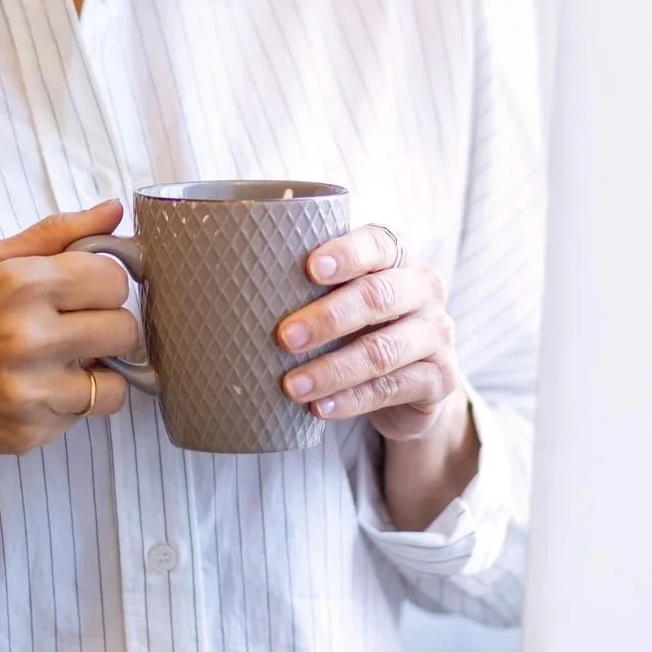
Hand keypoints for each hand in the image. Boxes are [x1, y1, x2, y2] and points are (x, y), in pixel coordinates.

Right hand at [0, 199, 140, 538]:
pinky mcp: (31, 429)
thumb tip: (115, 209)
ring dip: (99, 370)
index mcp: (20, 284)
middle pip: (124, 329)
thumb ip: (58, 233)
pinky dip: (77, 402)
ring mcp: (29, 389)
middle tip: (80, 328)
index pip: (114, 279)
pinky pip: (90, 412)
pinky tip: (46, 388)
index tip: (85, 293)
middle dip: (108, 327)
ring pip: (118, 380)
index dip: (105, 285)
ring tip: (68, 362)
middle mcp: (26, 337)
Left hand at [275, 223, 478, 532]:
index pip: (377, 243)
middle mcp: (424, 288)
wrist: (414, 379)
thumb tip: (212, 283)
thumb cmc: (358, 325)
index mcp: (397, 255)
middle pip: (379, 296)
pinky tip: (319, 409)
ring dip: (333, 369)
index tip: (310, 267)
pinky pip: (394, 389)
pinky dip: (352, 400)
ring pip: (384, 350)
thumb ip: (302, 284)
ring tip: (291, 386)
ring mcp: (437, 334)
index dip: (347, 253)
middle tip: (283, 337)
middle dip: (328, 317)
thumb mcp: (340, 296)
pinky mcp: (440, 378)